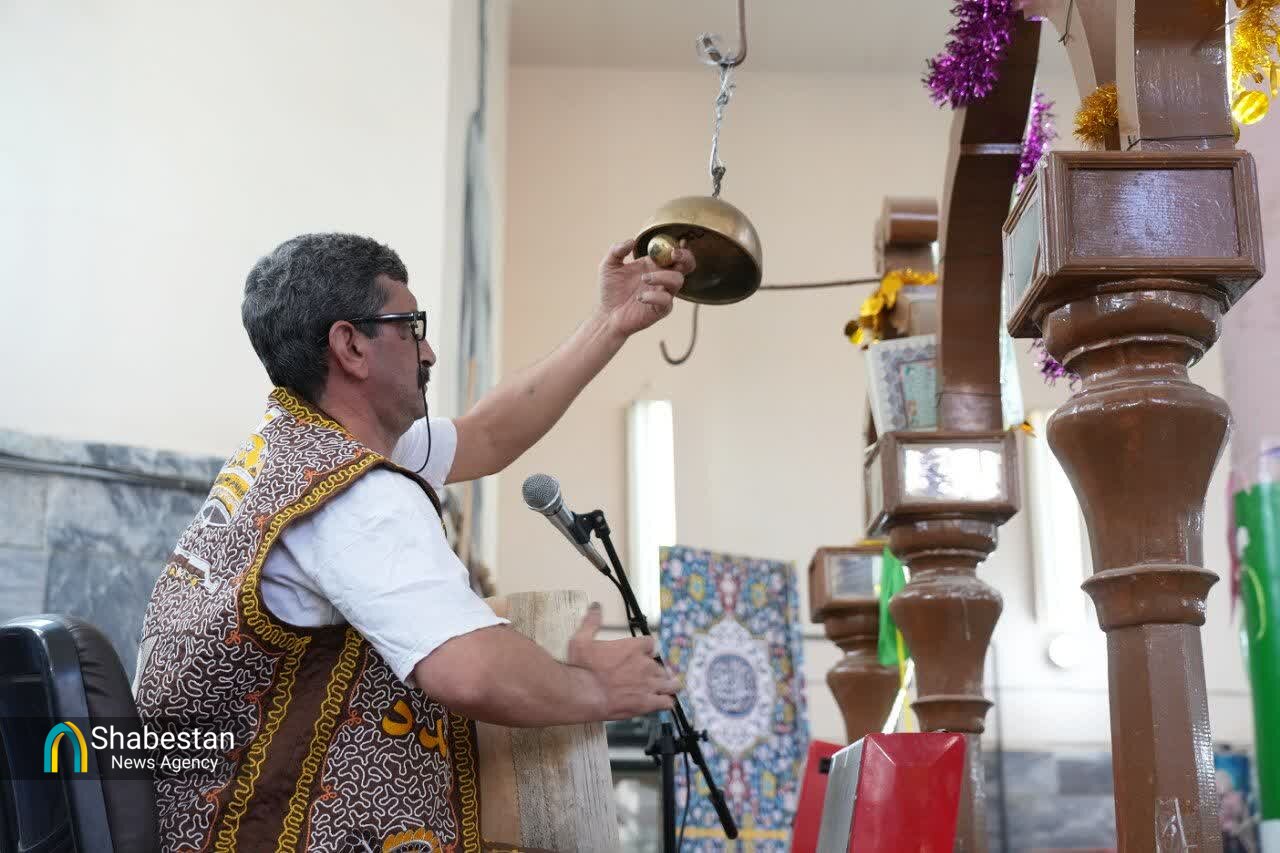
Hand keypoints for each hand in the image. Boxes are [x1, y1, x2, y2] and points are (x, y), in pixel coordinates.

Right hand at [567, 603, 678, 720]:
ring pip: (669, 683)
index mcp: (632, 648)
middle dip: (656, 669)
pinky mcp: (647, 703)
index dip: (648, 648)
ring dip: (668, 684)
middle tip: (649, 675)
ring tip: (667, 687)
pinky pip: (667, 702)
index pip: (651, 643)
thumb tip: (596, 607)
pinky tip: (664, 702)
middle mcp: (644, 665)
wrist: (583, 693)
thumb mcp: (581, 640)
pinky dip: (667, 702)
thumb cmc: (582, 668)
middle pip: (660, 664)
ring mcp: (648, 684)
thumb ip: (591, 622)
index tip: (644, 653)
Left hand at [596, 238, 695, 337]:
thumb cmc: (610, 290)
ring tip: (644, 278)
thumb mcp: (609, 265)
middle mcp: (662, 277)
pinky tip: (639, 297)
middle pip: (686, 265)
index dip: (678, 246)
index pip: (673, 253)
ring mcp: (663, 293)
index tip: (676, 242)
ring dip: (663, 276)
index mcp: (654, 264)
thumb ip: (617, 250)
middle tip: (673, 254)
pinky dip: (654, 296)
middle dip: (685, 257)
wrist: (607, 314)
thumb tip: (632, 241)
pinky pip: (667, 301)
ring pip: (678, 280)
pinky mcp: (661, 309)